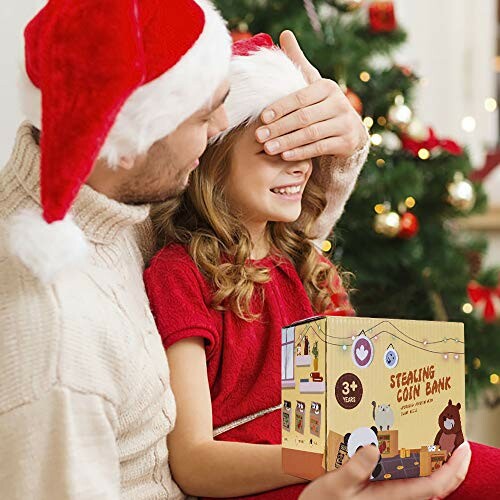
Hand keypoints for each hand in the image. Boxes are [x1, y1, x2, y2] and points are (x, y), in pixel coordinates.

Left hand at [255, 30, 368, 160]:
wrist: (349, 130)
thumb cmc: (322, 106)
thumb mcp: (312, 85)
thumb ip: (298, 63)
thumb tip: (285, 34)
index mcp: (327, 87)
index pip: (299, 97)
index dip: (280, 108)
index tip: (262, 117)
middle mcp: (339, 103)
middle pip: (303, 117)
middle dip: (279, 128)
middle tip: (259, 136)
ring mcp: (345, 123)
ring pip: (311, 134)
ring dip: (287, 142)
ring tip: (268, 148)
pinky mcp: (346, 141)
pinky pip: (320, 148)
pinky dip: (301, 152)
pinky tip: (285, 156)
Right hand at [299, 441, 470, 499]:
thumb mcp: (335, 486)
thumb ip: (354, 469)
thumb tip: (373, 448)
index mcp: (391, 497)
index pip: (434, 486)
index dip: (453, 468)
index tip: (462, 447)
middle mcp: (397, 498)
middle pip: (437, 484)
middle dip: (453, 464)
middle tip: (457, 438)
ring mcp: (391, 496)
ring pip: (426, 482)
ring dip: (438, 463)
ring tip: (439, 440)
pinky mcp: (382, 493)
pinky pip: (411, 480)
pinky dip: (420, 466)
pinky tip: (411, 451)